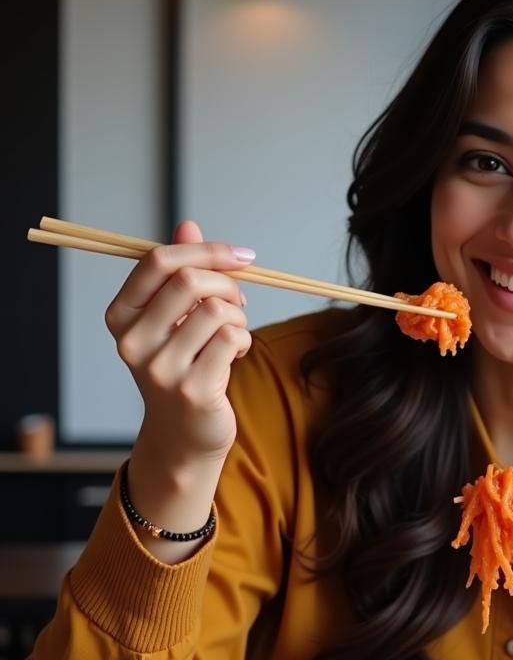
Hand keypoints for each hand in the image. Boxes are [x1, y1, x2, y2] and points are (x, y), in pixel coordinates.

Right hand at [104, 220, 254, 468]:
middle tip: (239, 303)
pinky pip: (233, 339)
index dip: (206, 250)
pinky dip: (244, 341)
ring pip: (218, 310)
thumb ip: (180, 273)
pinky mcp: (192, 390)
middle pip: (190, 281)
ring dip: (239, 317)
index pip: (158, 261)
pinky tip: (234, 356)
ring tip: (233, 335)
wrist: (184, 434)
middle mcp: (133, 341)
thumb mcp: (175, 318)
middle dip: (228, 285)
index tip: (241, 256)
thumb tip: (188, 225)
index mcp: (121, 315)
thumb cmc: (183, 366)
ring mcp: (160, 369)